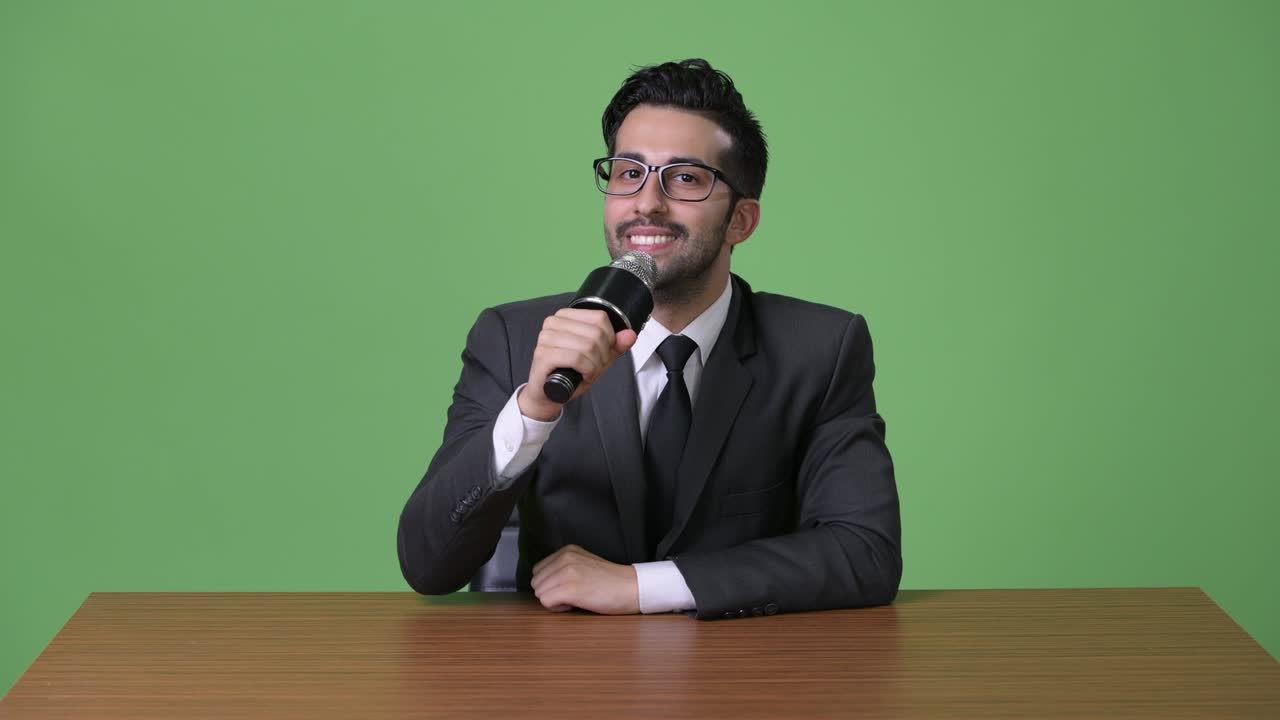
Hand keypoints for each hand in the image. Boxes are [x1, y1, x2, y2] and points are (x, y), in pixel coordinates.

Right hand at [518, 308, 637, 420]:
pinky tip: (582, 376)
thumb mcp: (598, 357)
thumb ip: (615, 345)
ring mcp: (546, 338)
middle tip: (595, 367)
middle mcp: (553, 323)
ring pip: (588, 346)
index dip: (609, 338)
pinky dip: (586, 370)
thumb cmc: (571, 372)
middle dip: (603, 355)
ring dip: (595, 365)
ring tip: (587, 372)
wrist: (549, 394)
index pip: (600, 317)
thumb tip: (630, 335)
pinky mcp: (543, 355)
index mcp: (565, 316)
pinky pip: (576, 358)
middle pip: (596, 333)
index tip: (603, 353)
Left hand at [530, 544, 640, 614]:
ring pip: (540, 593)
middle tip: (572, 595)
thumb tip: (544, 583)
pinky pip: (546, 602)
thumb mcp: (584, 564)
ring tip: (576, 599)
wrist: (631, 588)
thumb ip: (563, 568)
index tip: (569, 587)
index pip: (538, 571)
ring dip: (554, 601)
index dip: (551, 584)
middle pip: (537, 583)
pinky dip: (558, 608)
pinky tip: (575, 604)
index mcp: (567, 551)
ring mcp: (567, 572)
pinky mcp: (570, 588)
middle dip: (550, 592)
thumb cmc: (610, 582)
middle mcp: (564, 558)